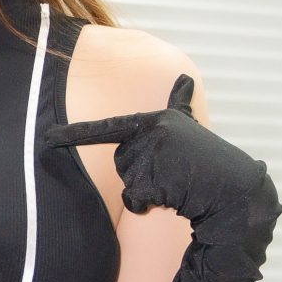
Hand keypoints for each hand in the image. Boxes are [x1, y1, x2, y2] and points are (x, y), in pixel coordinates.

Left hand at [42, 72, 271, 225]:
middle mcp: (151, 133)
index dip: (74, 135)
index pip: (107, 128)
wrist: (233, 188)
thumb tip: (184, 77)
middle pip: (121, 162)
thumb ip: (180, 103)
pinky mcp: (155, 179)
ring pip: (127, 183)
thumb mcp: (191, 126)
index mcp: (154, 120)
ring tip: (175, 183)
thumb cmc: (208, 158)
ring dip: (146, 190)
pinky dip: (149, 204)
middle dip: (139, 174)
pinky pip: (135, 199)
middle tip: (170, 172)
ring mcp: (152, 156)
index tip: (48, 138)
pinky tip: (174, 196)